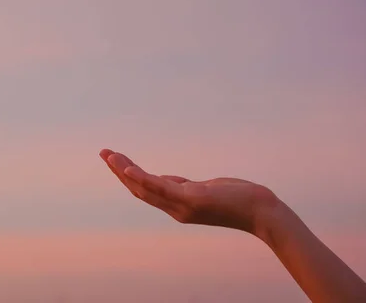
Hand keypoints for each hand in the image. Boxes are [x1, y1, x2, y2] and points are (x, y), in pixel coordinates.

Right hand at [99, 149, 277, 235]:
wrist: (262, 212)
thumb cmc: (238, 200)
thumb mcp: (205, 189)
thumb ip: (184, 186)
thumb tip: (168, 179)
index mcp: (177, 205)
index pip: (146, 190)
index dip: (128, 176)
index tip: (116, 160)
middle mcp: (176, 209)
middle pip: (140, 190)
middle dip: (119, 171)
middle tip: (103, 153)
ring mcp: (183, 206)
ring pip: (146, 188)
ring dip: (124, 171)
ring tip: (109, 156)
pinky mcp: (192, 199)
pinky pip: (161, 188)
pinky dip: (142, 178)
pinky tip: (129, 169)